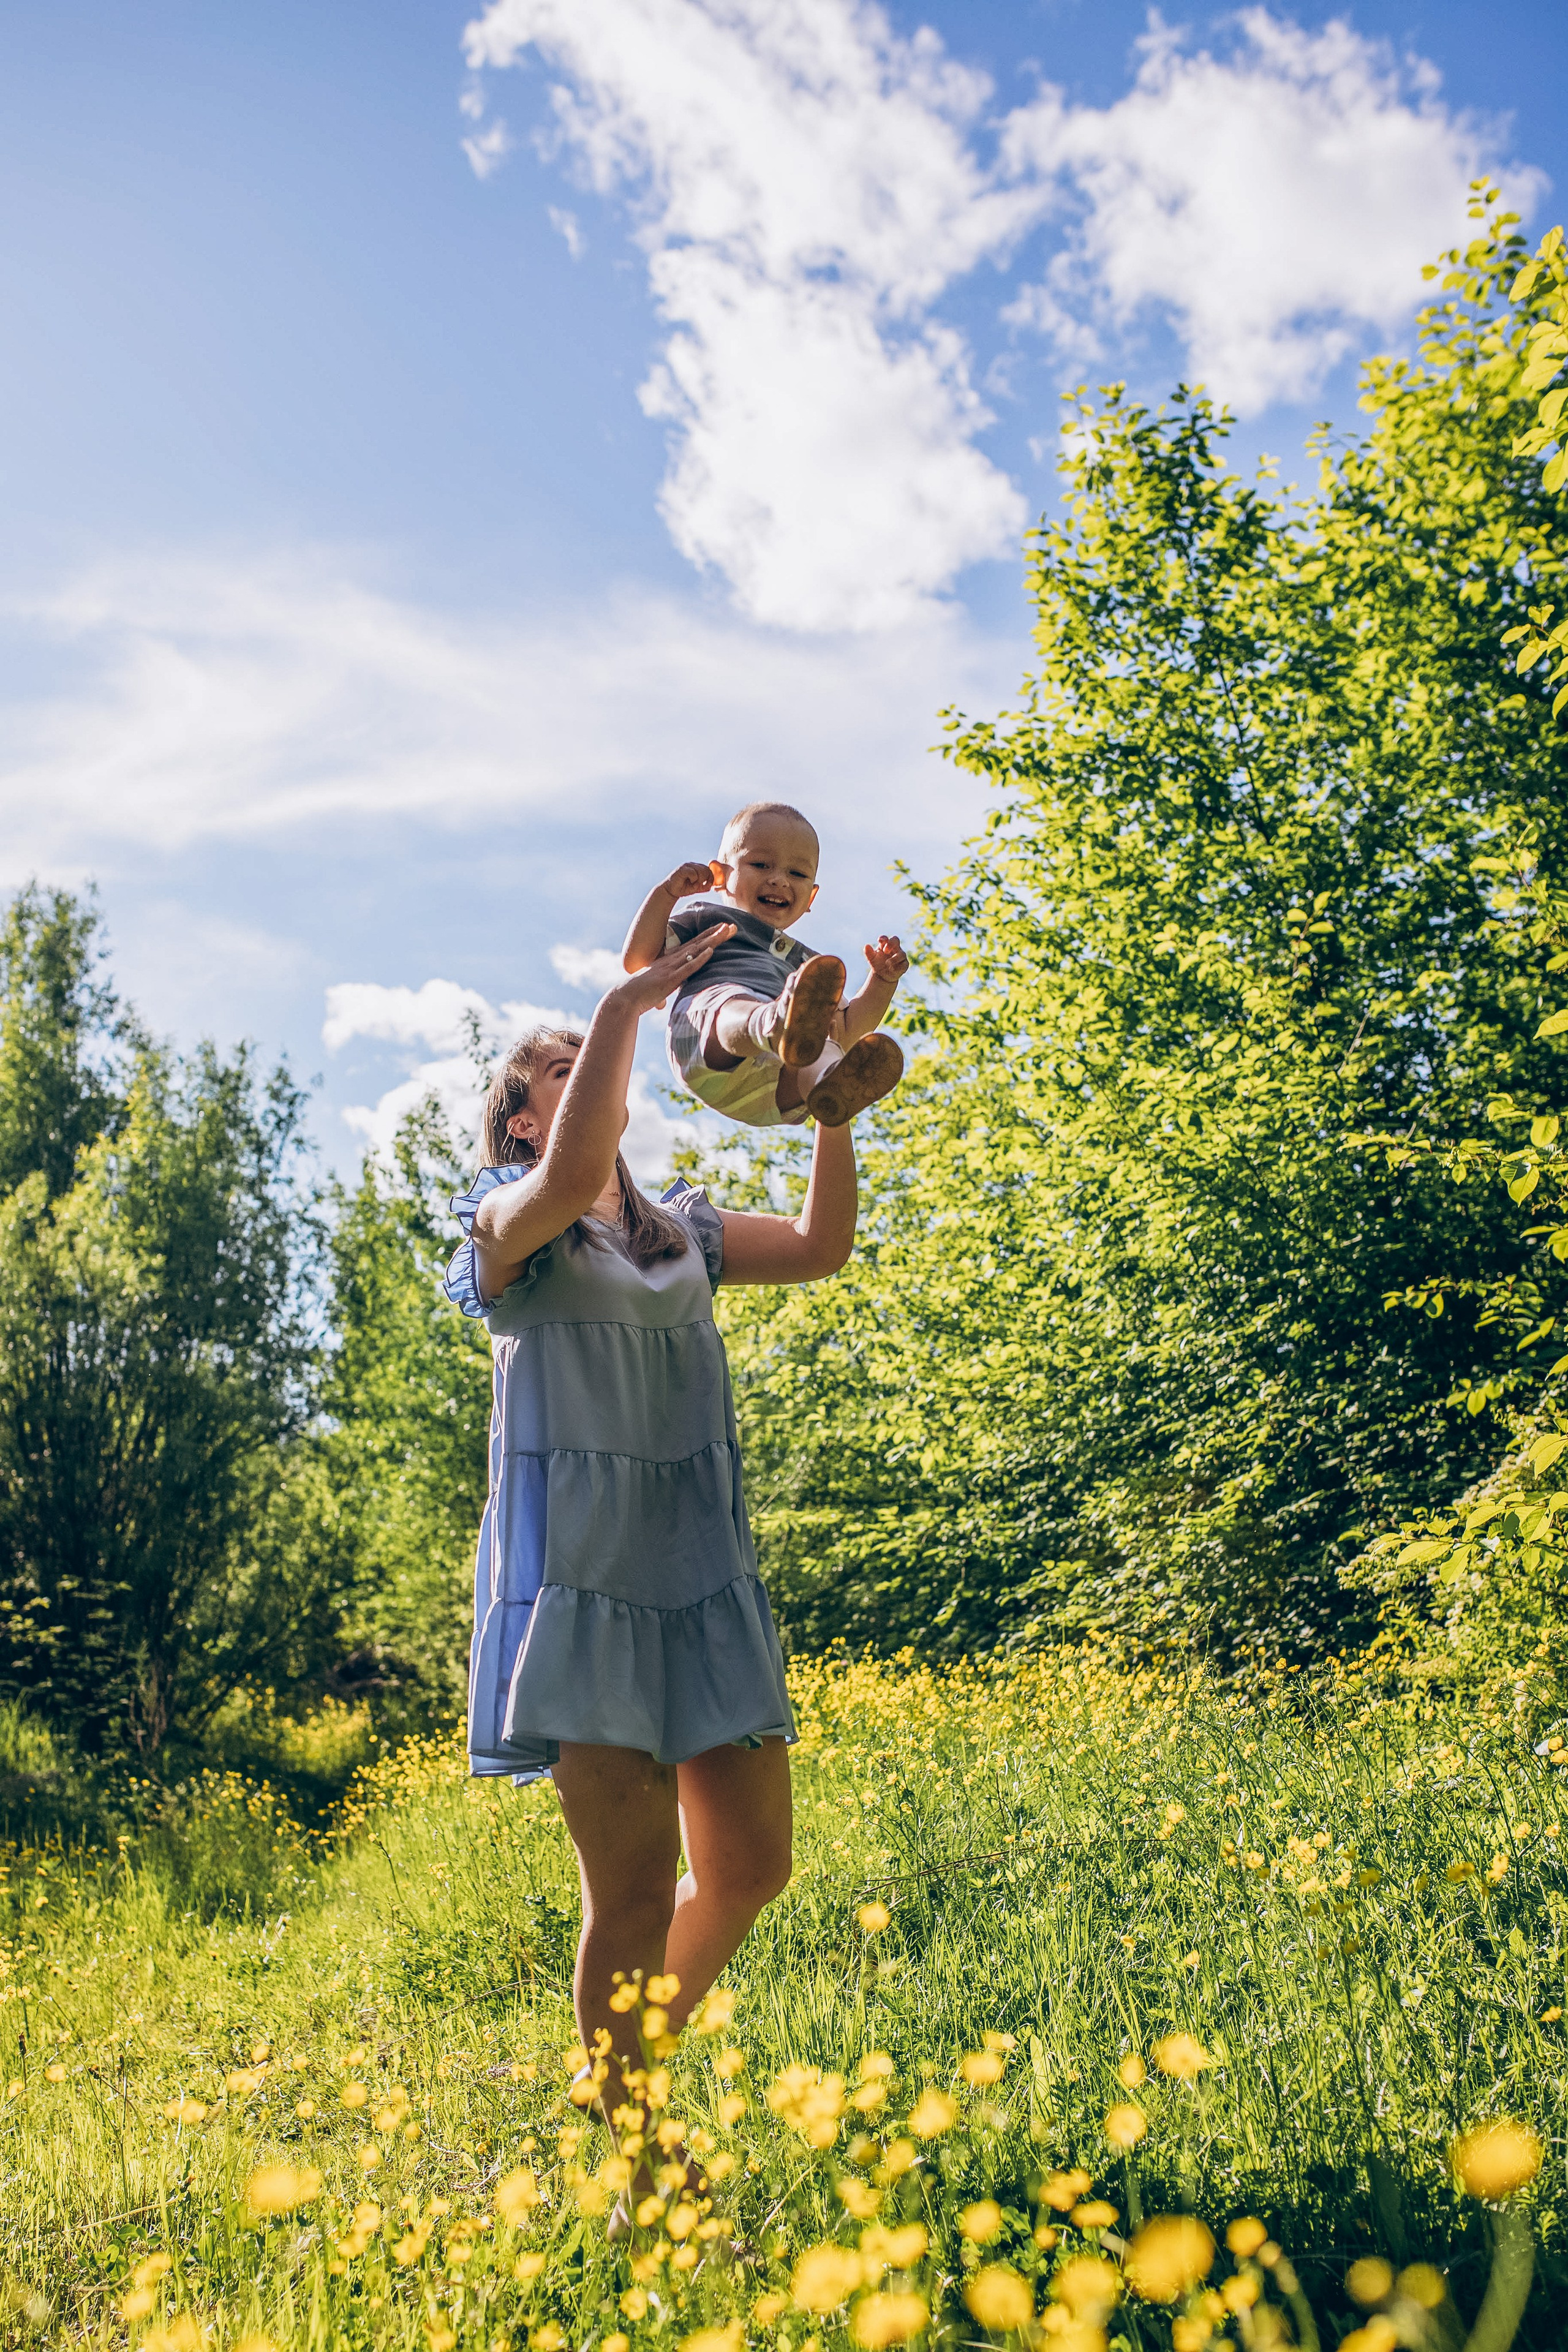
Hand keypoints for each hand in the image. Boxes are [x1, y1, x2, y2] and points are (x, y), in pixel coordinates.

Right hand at [609, 924, 735, 1014]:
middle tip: (732, 925)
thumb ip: (670, 982)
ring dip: (712, 940)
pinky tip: (710, 951)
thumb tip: (676, 986)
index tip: (723, 928)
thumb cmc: (640, 992)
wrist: (625, 998)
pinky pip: (687, 967)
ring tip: (726, 930)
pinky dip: (699, 959)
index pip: (693, 945)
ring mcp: (671, 968)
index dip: (708, 936)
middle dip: (716, 934)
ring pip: (696, 951)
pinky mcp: (670, 979)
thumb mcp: (659, 983)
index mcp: (670, 960)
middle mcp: (672, 960)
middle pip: (698, 944)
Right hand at [663, 860, 716, 898]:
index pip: (709, 870)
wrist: (670, 891)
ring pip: (701, 870)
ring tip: (692, 884)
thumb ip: (706, 885)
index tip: (706, 885)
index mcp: (697, 868)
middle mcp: (692, 865)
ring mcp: (687, 866)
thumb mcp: (697, 888)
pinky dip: (693, 879)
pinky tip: (688, 881)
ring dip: (699, 880)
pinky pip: (694, 873)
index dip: (710, 878)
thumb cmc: (683, 889)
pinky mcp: (682, 869)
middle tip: (697, 885)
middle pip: (707, 869)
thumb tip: (712, 884)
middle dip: (705, 880)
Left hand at [864, 934, 908, 982]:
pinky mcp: (904, 965)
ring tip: (887, 963)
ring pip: (902, 954)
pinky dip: (898, 967)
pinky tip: (891, 969)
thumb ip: (868, 952)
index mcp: (886, 945)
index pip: (886, 939)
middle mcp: (895, 948)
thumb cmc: (877, 963)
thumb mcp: (871, 959)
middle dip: (891, 944)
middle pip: (896, 940)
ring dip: (894, 959)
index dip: (883, 938)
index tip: (879, 940)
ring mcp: (901, 956)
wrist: (882, 975)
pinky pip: (904, 964)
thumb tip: (866, 945)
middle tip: (885, 950)